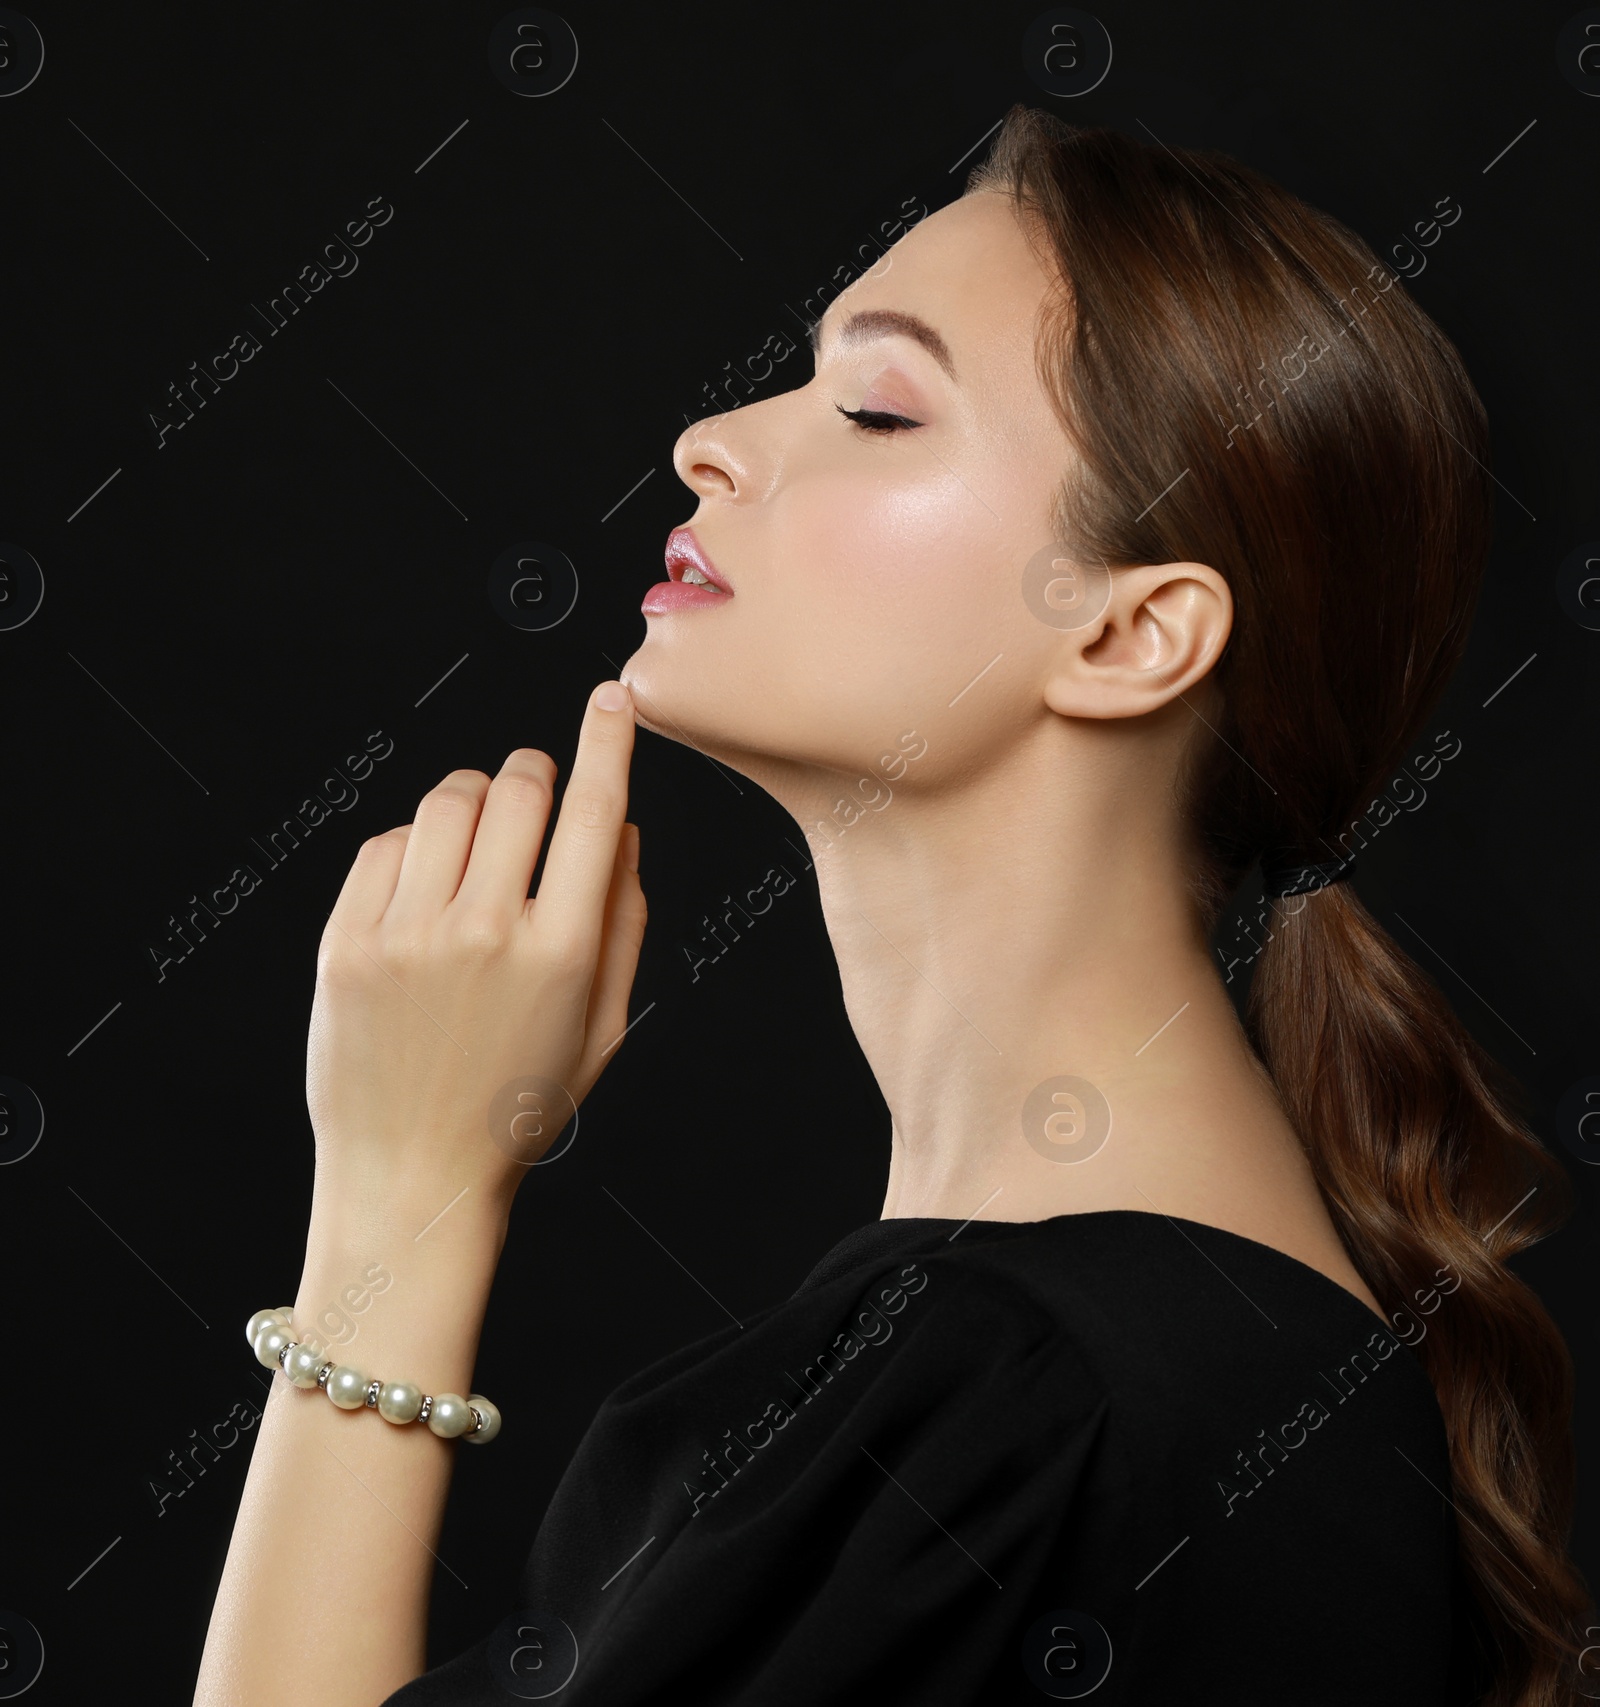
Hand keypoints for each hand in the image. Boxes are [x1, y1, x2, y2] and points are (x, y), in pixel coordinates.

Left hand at [304, 680, 645, 1221]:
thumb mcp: (602, 1026)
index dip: (608, 743)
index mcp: (560, 953)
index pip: (593, 813)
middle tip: (535, 800)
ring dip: (475, 803)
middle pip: (518, 786)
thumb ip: (624, 922)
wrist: (413, 1175)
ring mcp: (407, 934)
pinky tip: (425, 893)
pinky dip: (415, 847)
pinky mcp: (347, 941)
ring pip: (449, 802)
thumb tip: (622, 829)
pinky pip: (387, 843)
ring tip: (476, 852)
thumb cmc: (515, 1107)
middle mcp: (483, 932)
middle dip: (535, 775)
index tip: (615, 701)